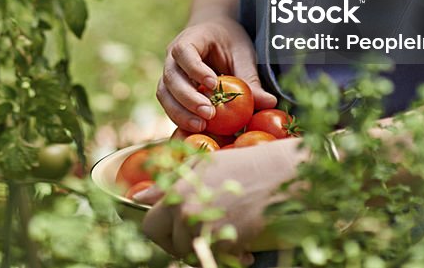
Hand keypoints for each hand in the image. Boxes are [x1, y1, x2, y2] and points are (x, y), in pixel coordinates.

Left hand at [139, 138, 303, 258]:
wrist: (283, 175)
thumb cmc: (245, 166)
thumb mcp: (204, 166)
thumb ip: (170, 183)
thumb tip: (140, 197)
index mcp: (177, 192)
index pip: (150, 226)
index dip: (162, 230)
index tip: (176, 228)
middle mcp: (187, 212)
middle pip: (169, 245)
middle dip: (182, 244)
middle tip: (202, 235)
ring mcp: (206, 229)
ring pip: (193, 254)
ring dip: (209, 249)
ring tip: (229, 234)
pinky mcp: (228, 244)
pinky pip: (217, 259)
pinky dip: (231, 256)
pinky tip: (244, 244)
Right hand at [157, 15, 277, 131]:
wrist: (213, 35)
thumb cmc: (229, 42)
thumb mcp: (242, 54)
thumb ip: (250, 78)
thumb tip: (270, 102)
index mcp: (190, 39)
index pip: (184, 51)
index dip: (195, 69)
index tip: (213, 84)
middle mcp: (172, 57)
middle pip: (171, 77)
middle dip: (188, 98)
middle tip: (209, 113)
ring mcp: (168, 73)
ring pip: (164, 94)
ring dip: (180, 112)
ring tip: (201, 126)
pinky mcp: (170, 90)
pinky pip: (168, 105)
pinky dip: (179, 117)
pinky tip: (196, 128)